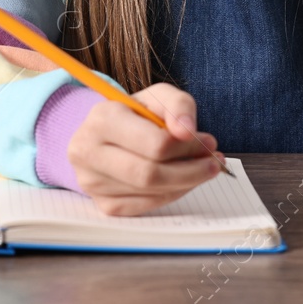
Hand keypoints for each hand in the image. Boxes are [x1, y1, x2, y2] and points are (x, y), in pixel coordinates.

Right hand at [66, 82, 223, 215]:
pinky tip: (181, 181)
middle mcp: (88, 151)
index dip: (188, 147)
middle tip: (214, 163)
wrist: (105, 134)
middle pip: (150, 174)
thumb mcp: (158, 97)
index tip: (208, 142)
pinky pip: (145, 206)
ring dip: (185, 183)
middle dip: (191, 171)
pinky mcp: (102, 203)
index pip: (154, 144)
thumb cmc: (135, 114)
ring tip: (202, 168)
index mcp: (102, 118)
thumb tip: (188, 131)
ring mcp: (92, 182)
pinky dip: (171, 194)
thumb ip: (178, 105)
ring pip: (150, 192)